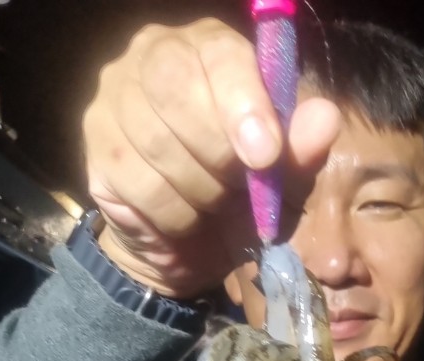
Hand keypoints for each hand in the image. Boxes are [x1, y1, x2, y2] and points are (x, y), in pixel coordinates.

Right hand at [82, 18, 341, 298]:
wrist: (187, 249)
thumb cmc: (238, 201)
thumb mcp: (282, 185)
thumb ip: (301, 153)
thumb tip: (326, 119)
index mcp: (210, 48)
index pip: (220, 55)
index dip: (244, 103)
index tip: (265, 154)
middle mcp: (153, 57)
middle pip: (176, 87)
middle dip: (218, 151)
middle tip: (237, 187)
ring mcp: (116, 101)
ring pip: (160, 144)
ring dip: (200, 193)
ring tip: (211, 202)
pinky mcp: (97, 151)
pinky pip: (142, 186)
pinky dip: (175, 216)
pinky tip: (183, 216)